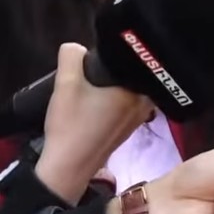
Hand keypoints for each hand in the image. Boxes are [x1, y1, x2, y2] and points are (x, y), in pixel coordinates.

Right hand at [37, 42, 153, 204]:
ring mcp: (142, 116)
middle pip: (128, 73)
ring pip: (127, 89)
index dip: (108, 56)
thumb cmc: (70, 125)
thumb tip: (77, 47)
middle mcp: (148, 101)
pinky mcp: (132, 127)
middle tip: (88, 80)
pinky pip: (125, 104)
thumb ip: (71, 56)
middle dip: (109, 72)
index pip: (129, 59)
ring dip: (109, 88)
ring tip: (89, 95)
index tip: (92, 64)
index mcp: (139, 88)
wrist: (68, 167)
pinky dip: (111, 102)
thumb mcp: (65, 83)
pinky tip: (94, 108)